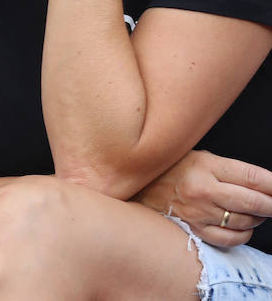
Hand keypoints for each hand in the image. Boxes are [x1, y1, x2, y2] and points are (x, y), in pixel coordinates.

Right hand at [135, 150, 271, 246]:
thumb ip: (229, 171)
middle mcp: (202, 190)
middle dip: (271, 204)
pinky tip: (243, 226)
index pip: (253, 177)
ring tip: (256, 212)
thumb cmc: (171, 169)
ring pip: (244, 221)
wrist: (137, 185)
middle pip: (253, 201)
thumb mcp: (199, 158)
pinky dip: (243, 234)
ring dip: (257, 218)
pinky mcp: (194, 229)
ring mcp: (198, 212)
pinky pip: (230, 238)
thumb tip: (264, 186)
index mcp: (205, 166)